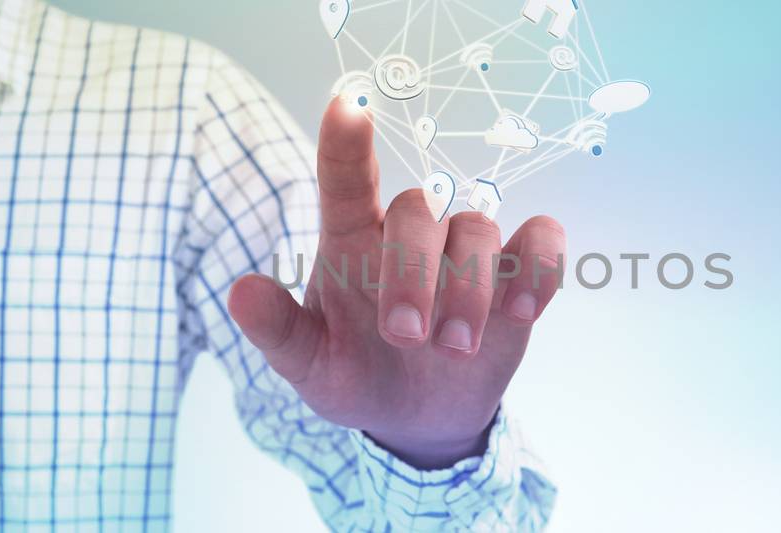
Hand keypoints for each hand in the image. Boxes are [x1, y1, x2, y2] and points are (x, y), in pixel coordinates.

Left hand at [227, 97, 566, 468]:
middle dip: (414, 272)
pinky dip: (538, 270)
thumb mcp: (310, 366)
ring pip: (478, 230)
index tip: (346, 107)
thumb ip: (279, 332)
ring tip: (454, 348)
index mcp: (350, 242)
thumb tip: (240, 293)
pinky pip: (541, 241)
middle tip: (404, 336)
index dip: (346, 141)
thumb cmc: (356, 375)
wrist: (415, 418)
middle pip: (419, 210)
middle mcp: (408, 234)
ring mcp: (465, 249)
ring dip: (470, 290)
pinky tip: (518, 312)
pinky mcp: (517, 271)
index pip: (345, 179)